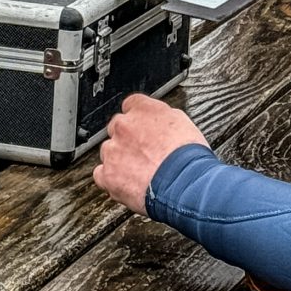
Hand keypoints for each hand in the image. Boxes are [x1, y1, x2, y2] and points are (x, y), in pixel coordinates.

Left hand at [93, 94, 209, 212]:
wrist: (186, 184)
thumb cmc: (189, 157)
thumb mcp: (183, 122)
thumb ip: (163, 116)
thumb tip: (159, 120)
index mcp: (142, 110)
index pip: (131, 106)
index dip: (139, 121)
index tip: (144, 130)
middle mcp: (123, 125)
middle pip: (117, 129)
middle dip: (128, 140)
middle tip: (145, 155)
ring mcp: (113, 150)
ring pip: (109, 152)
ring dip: (120, 160)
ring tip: (141, 174)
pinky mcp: (108, 174)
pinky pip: (101, 175)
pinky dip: (112, 180)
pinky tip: (127, 184)